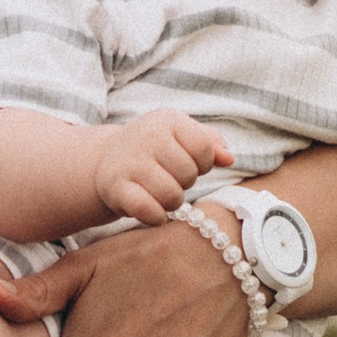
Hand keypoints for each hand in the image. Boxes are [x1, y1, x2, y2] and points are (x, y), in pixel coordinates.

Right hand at [89, 108, 233, 224]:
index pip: (204, 148)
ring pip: (172, 196)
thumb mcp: (182, 137)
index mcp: (168, 119)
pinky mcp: (116, 188)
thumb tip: (229, 158)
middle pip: (189, 174)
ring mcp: (130, 162)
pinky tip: (151, 210)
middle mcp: (147, 135)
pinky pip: (150, 211)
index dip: (203, 163)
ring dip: (171, 202)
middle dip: (184, 183)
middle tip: (169, 178)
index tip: (189, 163)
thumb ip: (210, 143)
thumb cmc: (155, 150)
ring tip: (159, 193)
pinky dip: (156, 217)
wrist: (107, 160)